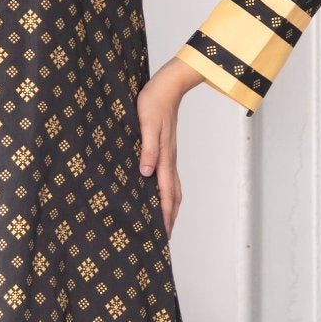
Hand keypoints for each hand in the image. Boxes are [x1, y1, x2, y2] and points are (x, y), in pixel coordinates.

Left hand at [136, 59, 201, 237]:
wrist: (167, 85)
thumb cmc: (153, 103)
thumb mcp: (146, 125)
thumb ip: (147, 149)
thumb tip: (146, 174)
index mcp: (164, 158)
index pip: (166, 194)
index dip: (165, 215)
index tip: (163, 234)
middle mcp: (169, 160)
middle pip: (174, 196)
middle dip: (170, 217)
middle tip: (165, 236)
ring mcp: (169, 155)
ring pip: (173, 187)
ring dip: (170, 206)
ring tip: (165, 220)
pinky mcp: (165, 148)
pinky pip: (168, 176)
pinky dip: (167, 191)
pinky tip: (157, 191)